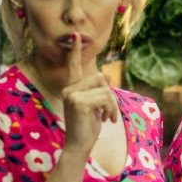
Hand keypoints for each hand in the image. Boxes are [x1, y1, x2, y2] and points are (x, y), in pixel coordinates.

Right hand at [60, 33, 118, 154]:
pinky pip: (105, 98)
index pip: (73, 66)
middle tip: (109, 112)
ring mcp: (72, 95)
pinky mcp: (79, 102)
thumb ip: (99, 90)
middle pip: (99, 78)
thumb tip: (106, 74)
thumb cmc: (87, 127)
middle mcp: (69, 89)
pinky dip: (111, 110)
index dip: (75, 51)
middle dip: (110, 95)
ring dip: (112, 105)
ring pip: (105, 89)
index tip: (77, 35)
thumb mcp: (96, 106)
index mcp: (72, 88)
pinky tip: (106, 120)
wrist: (79, 146)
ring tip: (108, 117)